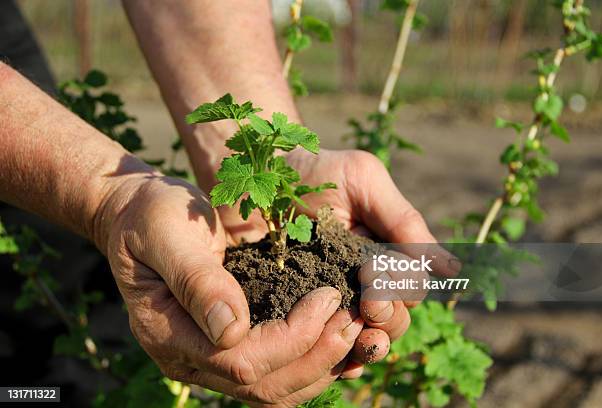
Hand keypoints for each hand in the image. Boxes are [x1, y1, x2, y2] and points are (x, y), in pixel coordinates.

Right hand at [95, 172, 363, 405]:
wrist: (140, 215)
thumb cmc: (152, 216)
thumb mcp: (167, 233)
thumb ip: (196, 280)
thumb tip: (232, 329)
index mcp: (168, 332)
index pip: (240, 360)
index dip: (292, 338)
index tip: (327, 298)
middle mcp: (189, 358)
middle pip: (263, 386)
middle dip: (316, 356)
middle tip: (355, 319)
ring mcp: (208, 358)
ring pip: (273, 391)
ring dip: (320, 367)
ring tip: (356, 331)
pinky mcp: (228, 347)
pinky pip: (274, 374)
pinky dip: (310, 363)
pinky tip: (336, 339)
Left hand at [217, 149, 457, 375]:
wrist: (254, 173)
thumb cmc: (312, 171)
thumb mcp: (363, 180)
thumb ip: (403, 220)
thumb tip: (451, 267)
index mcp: (382, 256)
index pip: (408, 291)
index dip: (400, 291)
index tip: (375, 275)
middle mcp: (360, 283)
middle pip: (392, 321)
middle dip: (387, 318)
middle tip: (368, 304)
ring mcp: (328, 301)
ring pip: (362, 340)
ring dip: (367, 345)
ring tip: (357, 338)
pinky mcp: (295, 313)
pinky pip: (322, 348)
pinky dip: (335, 360)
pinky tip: (335, 363)